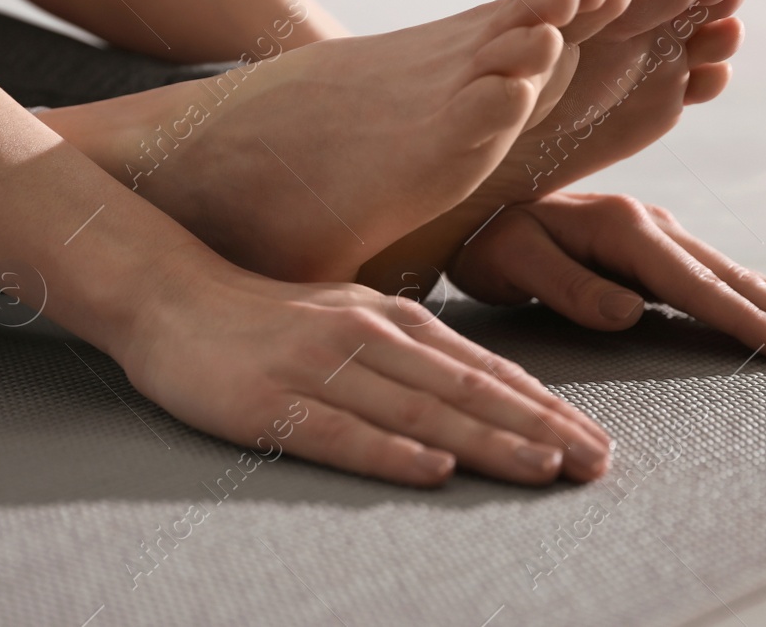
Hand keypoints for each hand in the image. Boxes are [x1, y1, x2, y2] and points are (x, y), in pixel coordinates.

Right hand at [116, 254, 611, 487]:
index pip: (483, 368)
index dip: (544, 407)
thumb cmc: (263, 317)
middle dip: (539, 428)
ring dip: (487, 441)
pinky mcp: (270, 403)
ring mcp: (318, 368)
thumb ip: (409, 349)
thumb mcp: (347, 315)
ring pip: (419, 408)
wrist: (169, 296)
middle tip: (596, 464)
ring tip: (544, 469)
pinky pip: (339, 432)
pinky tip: (432, 469)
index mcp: (389, 318)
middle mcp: (365, 335)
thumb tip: (479, 389)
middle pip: (467, 389)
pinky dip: (391, 450)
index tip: (594, 441)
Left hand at [449, 192, 765, 362]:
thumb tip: (629, 314)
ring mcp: (661, 232)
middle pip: (733, 277)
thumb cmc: (489, 241)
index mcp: (623, 229)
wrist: (478, 206)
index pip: (691, 284)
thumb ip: (568, 286)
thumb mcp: (513, 262)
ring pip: (740, 274)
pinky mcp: (661, 243)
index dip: (738, 318)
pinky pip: (724, 272)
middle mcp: (653, 225)